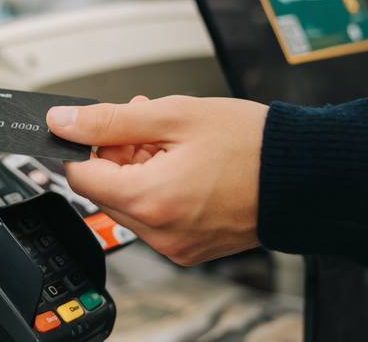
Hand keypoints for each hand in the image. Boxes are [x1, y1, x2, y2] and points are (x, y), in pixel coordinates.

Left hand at [46, 95, 268, 265]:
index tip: (101, 127)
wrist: (304, 175)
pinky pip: (157, 219)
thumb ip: (110, 120)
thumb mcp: (174, 116)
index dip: (86, 146)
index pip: (80, 177)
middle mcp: (160, 233)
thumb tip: (63, 121)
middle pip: (105, 192)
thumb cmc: (252, 144)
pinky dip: (161, 190)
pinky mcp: (192, 249)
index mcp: (151, 200)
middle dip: (118, 155)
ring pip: (131, 204)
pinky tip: (185, 165)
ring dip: (139, 170)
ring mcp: (176, 245)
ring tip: (173, 141)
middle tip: (147, 125)